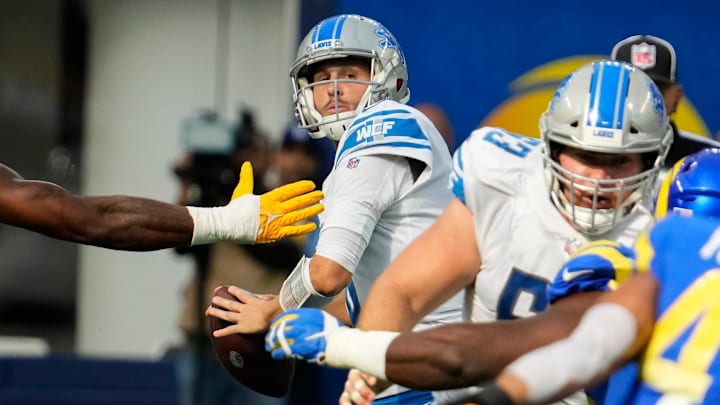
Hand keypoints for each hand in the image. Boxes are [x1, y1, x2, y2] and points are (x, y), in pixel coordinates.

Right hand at [187, 161, 323, 244]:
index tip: (311, 184)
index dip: (301, 187)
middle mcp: (275, 209)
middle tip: (321, 195)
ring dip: (311, 211)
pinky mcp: (275, 234)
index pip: (289, 190)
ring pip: (299, 215)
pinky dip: (304, 229)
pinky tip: (313, 226)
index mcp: (269, 198)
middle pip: (297, 202)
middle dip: (311, 198)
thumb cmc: (234, 209)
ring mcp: (276, 222)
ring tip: (321, 207)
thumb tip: (246, 164)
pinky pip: (293, 231)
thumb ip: (247, 178)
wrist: (228, 226)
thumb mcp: (242, 191)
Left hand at [205, 286, 280, 335]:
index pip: (242, 295)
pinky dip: (222, 332)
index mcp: (253, 301)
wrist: (273, 313)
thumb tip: (268, 297)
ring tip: (210, 310)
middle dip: (222, 301)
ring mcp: (243, 318)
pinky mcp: (243, 327)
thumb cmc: (277, 307)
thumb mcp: (273, 299)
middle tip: (214, 299)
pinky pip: (231, 330)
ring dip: (218, 312)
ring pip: (227, 315)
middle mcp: (245, 309)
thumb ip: (268, 298)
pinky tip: (215, 333)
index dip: (236, 291)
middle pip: (231, 304)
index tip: (230, 288)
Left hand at [264, 308, 341, 361]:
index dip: (279, 320)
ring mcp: (303, 333)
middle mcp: (305, 321)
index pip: (289, 314)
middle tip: (269, 337)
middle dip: (274, 332)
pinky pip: (286, 349)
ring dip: (273, 343)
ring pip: (281, 337)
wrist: (345, 345)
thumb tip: (303, 323)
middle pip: (283, 325)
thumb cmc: (337, 334)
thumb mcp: (326, 320)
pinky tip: (275, 354)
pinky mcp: (302, 346)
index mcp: (310, 313)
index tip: (274, 325)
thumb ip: (313, 319)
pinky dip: (279, 352)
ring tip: (269, 346)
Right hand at [338, 369, 385, 404]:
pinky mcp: (348, 394)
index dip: (367, 375)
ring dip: (357, 398)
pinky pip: (344, 398)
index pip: (363, 368)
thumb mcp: (387, 373)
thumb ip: (389, 373)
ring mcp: (351, 384)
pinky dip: (345, 403)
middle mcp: (356, 374)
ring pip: (349, 389)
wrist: (382, 382)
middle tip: (372, 397)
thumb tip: (399, 375)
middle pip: (354, 379)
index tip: (374, 382)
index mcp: (365, 365)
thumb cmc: (385, 375)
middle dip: (362, 388)